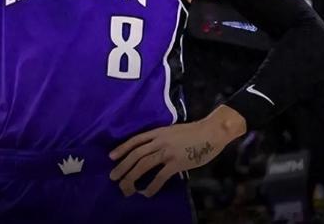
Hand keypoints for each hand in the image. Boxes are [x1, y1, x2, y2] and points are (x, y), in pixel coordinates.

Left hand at [109, 119, 225, 197]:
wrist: (212, 132)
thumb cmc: (195, 131)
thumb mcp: (173, 131)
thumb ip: (162, 138)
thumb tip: (153, 150)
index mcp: (158, 132)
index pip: (135, 140)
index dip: (122, 148)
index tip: (111, 156)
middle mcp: (159, 141)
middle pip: (136, 154)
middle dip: (123, 166)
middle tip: (113, 176)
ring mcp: (167, 152)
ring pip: (143, 164)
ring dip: (131, 176)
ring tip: (124, 187)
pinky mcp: (176, 163)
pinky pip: (160, 176)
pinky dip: (152, 186)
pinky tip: (146, 193)